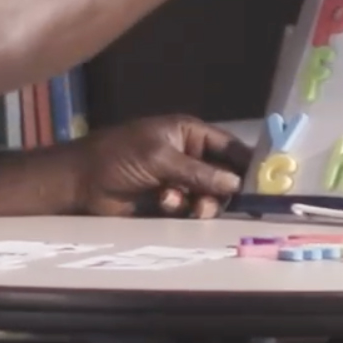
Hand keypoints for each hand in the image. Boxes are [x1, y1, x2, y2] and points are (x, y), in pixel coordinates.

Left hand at [62, 115, 254, 218]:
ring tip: (189, 206)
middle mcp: (188, 155)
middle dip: (221, 189)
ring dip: (200, 202)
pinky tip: (164, 203)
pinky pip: (188, 208)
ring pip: (207, 196)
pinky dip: (181, 207)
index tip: (261, 182)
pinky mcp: (166, 202)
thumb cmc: (119, 157)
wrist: (81, 183)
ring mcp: (178, 179)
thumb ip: (199, 172)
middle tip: (215, 201)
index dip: (245, 163)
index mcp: (189, 133)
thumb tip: (235, 184)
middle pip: (223, 175)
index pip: (228, 146)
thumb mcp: (161, 157)